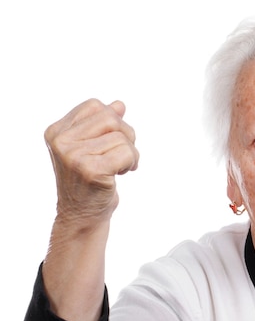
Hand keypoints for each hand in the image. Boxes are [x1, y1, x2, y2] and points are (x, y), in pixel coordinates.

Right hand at [45, 98, 138, 225]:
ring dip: (131, 152)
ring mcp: (73, 156)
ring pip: (121, 137)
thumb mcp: (91, 149)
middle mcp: (61, 142)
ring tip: (122, 167)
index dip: (113, 120)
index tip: (111, 140)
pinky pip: (126, 152)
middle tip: (124, 153)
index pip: (95, 106)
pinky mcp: (90, 170)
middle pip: (110, 118)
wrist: (82, 216)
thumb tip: (119, 104)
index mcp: (56, 132)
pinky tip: (124, 173)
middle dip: (126, 134)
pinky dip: (132, 162)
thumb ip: (101, 125)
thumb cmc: (89, 182)